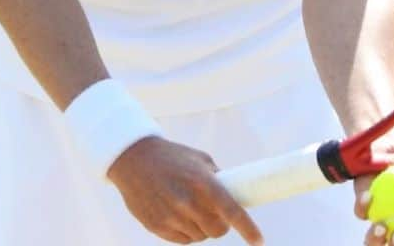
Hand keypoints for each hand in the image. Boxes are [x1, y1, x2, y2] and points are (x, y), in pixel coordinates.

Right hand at [109, 136, 263, 243]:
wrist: (134, 159)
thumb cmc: (171, 156)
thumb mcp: (199, 159)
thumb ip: (217, 178)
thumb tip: (235, 193)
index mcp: (202, 182)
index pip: (231, 211)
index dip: (248, 229)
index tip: (259, 241)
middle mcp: (188, 202)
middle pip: (217, 231)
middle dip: (220, 224)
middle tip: (214, 212)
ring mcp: (172, 217)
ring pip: (200, 236)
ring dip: (201, 227)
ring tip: (190, 207)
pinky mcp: (157, 227)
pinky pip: (183, 240)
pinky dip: (186, 232)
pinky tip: (178, 214)